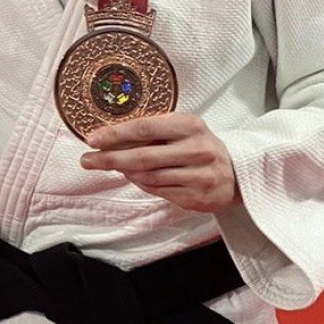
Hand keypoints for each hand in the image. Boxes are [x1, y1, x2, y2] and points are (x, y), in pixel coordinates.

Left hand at [82, 112, 237, 213]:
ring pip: (147, 177)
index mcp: (191, 126)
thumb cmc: (200, 147)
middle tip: (87, 160)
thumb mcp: (184, 130)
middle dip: (110, 158)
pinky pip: (158, 191)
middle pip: (142, 156)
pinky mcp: (196, 197)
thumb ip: (154, 131)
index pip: (145, 127)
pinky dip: (142, 184)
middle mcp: (197, 149)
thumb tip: (110, 137)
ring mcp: (198, 175)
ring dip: (125, 172)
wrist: (237, 174)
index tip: (92, 139)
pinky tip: (136, 177)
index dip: (116, 134)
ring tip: (114, 166)